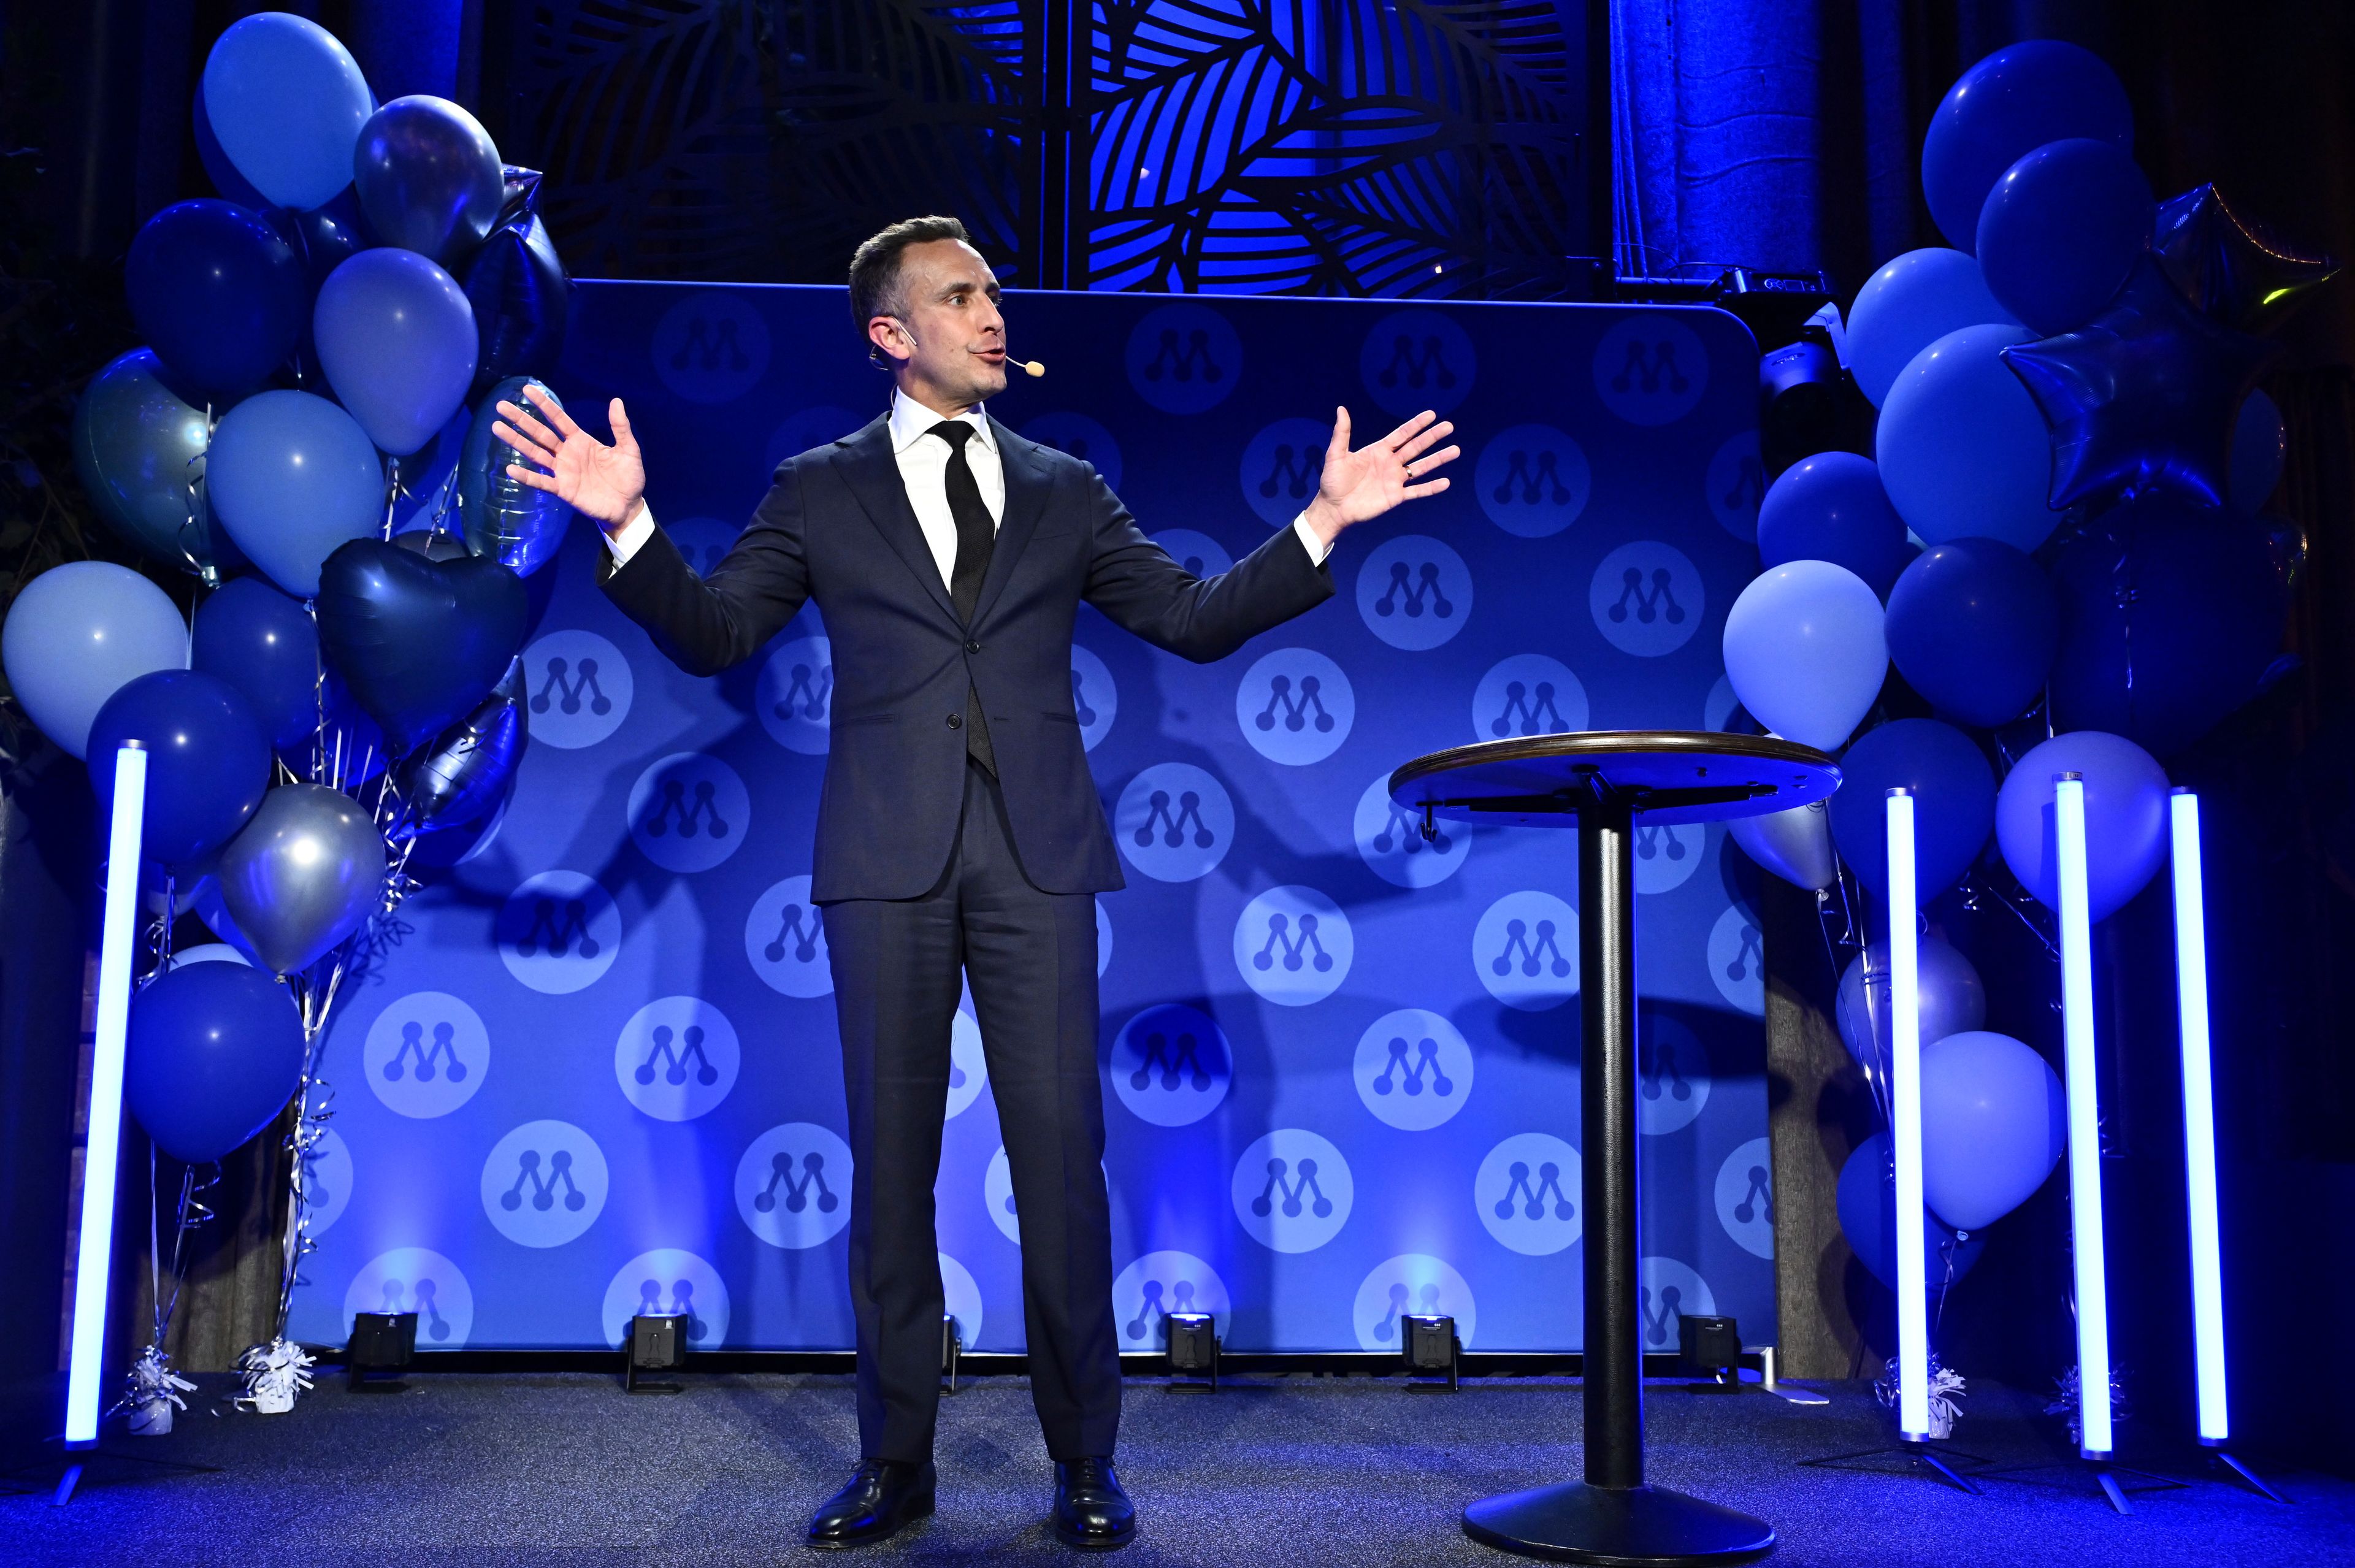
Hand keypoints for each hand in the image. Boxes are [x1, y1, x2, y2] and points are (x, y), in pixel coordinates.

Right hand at [492, 386, 645, 532]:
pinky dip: (527, 477)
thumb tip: (616, 400)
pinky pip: (542, 481)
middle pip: (540, 433)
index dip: (544, 404)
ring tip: (497, 427)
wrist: (628, 507)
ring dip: (516, 441)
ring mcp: (563, 471)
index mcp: (581, 440)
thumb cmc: (628, 478)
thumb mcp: (628, 449)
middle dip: (521, 419)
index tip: (527, 389)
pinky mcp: (563, 489)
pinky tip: (511, 469)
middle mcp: (567, 453)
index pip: (558, 418)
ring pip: (535, 453)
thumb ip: (620, 427)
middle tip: (501, 405)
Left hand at [1300, 406, 1458, 547]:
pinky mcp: (1396, 497)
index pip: (1402, 435)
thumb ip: (1341, 433)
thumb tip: (1341, 409)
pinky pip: (1417, 491)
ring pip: (1421, 467)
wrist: (1333, 508)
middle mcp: (1390, 463)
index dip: (1416, 425)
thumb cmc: (1332, 481)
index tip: (1432, 414)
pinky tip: (1446, 482)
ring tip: (1455, 450)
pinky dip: (1431, 488)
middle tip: (1449, 426)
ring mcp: (1394, 480)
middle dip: (1432, 437)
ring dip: (1438, 459)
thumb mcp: (1335, 455)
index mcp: (1379, 451)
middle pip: (1416, 447)